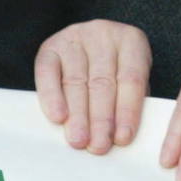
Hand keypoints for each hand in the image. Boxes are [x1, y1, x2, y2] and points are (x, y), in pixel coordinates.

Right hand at [35, 19, 151, 153]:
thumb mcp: (130, 76)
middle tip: (99, 146)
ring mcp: (75, 38)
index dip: (128, 110)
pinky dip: (52, 97)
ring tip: (79, 140)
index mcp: (132, 41)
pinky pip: (48, 73)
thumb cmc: (116, 68)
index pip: (132, 79)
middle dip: (101, 118)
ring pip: (76, 81)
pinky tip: (58, 117)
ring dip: (78, 115)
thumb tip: (123, 136)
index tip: (122, 138)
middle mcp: (104, 34)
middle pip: (103, 82)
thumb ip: (130, 100)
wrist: (90, 41)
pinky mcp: (50, 47)